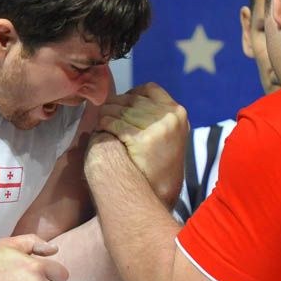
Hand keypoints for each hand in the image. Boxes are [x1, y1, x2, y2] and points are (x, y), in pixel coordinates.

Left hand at [97, 82, 187, 204]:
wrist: (161, 191)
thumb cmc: (160, 162)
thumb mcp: (168, 132)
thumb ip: (156, 114)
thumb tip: (128, 96)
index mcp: (178, 112)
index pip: (149, 88)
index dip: (131, 94)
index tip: (122, 105)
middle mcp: (170, 117)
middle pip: (132, 99)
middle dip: (115, 106)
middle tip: (105, 115)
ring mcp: (157, 128)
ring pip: (120, 109)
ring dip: (106, 115)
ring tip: (102, 124)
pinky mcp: (142, 139)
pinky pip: (114, 123)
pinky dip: (104, 125)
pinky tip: (101, 131)